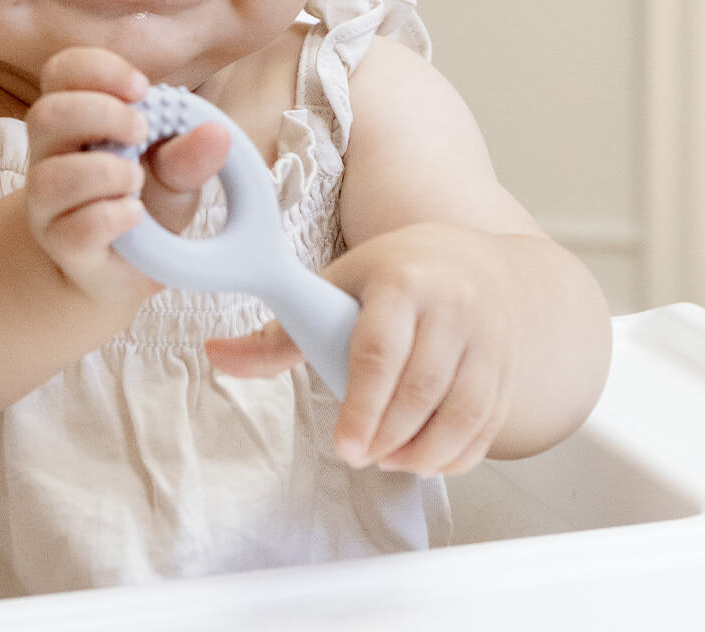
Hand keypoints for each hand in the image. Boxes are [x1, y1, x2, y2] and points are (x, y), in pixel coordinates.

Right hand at [26, 47, 228, 304]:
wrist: (122, 267)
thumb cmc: (144, 203)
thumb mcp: (174, 173)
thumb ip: (189, 155)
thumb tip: (217, 134)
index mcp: (74, 119)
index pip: (61, 72)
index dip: (96, 69)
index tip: (142, 88)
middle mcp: (50, 155)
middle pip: (46, 115)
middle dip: (102, 115)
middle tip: (144, 130)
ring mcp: (48, 203)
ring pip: (50, 178)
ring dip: (104, 172)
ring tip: (137, 181)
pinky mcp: (60, 244)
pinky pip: (73, 229)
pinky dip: (111, 217)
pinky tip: (135, 215)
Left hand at [206, 223, 517, 475]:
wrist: (479, 265)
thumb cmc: (395, 276)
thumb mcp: (338, 285)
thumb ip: (281, 331)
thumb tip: (215, 354)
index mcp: (402, 281)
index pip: (380, 349)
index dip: (361, 404)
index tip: (344, 445)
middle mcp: (453, 307)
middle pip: (420, 389)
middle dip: (385, 435)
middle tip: (356, 452)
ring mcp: (490, 340)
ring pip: (462, 414)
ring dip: (421, 452)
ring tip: (386, 458)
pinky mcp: (510, 372)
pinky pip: (489, 428)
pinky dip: (456, 456)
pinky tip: (425, 459)